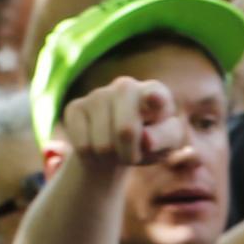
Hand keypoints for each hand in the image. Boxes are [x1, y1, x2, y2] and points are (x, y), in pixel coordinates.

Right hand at [60, 76, 186, 169]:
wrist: (118, 143)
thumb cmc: (151, 141)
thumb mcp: (168, 144)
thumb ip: (165, 139)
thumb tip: (146, 139)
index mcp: (155, 92)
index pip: (155, 94)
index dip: (154, 98)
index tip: (155, 99)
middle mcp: (126, 86)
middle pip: (126, 131)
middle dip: (130, 154)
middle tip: (133, 157)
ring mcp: (97, 94)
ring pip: (103, 144)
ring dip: (112, 157)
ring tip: (117, 150)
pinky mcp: (75, 107)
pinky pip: (83, 146)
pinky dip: (93, 157)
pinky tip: (99, 147)